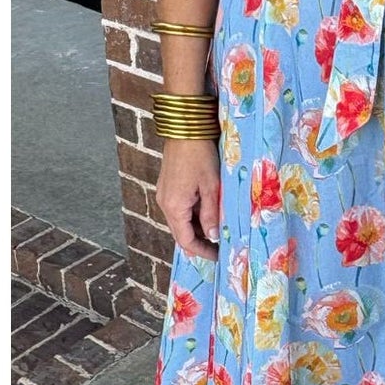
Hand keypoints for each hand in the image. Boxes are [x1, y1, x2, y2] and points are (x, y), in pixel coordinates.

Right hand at [157, 137, 221, 259]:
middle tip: (220, 245)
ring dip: (197, 227)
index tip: (218, 256)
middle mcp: (165, 204)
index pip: (186, 241)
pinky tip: (208, 211)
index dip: (202, 251)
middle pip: (181, 232)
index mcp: (174, 207)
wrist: (185, 128)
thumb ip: (212, 214)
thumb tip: (214, 236)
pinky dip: (193, 214)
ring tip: (218, 228)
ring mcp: (164, 195)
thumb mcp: (212, 187)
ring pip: (181, 220)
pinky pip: (179, 208)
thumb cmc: (200, 156)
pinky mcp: (168, 187)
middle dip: (200, 241)